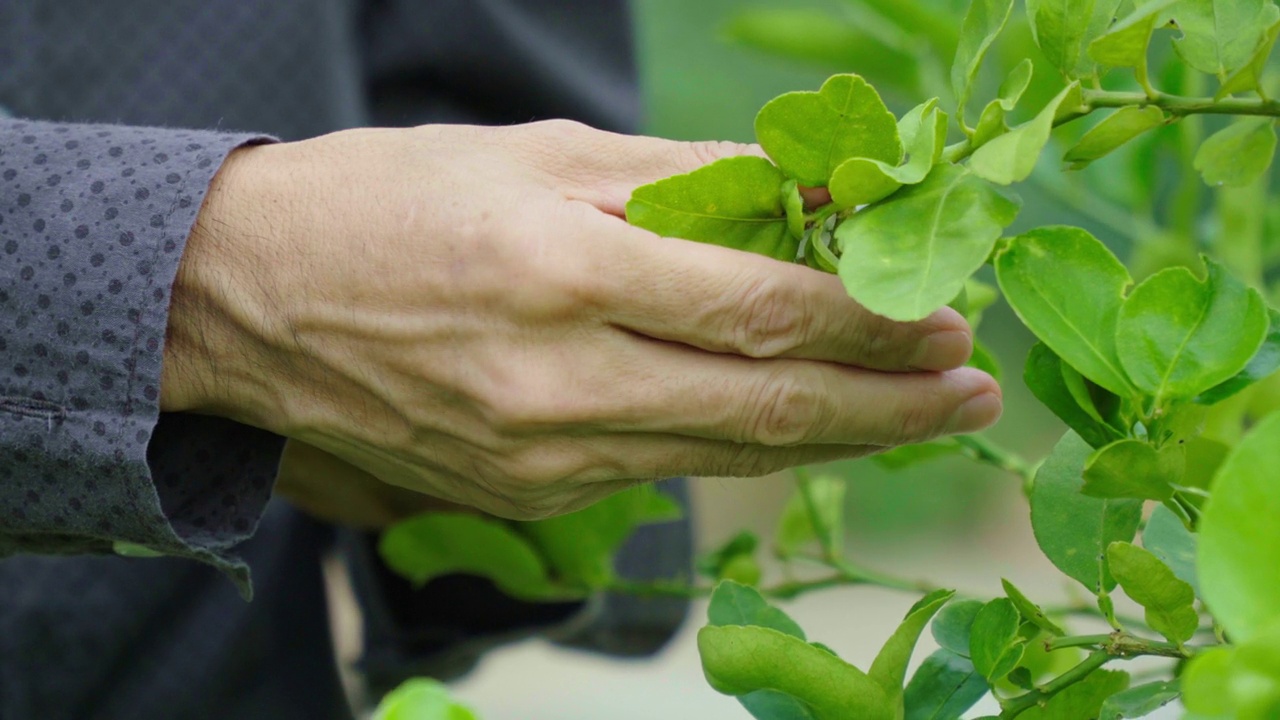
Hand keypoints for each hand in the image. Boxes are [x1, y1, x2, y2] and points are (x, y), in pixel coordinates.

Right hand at [161, 121, 1000, 518]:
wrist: (251, 301)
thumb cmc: (391, 202)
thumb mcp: (536, 152)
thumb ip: (680, 177)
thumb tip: (799, 189)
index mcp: (561, 271)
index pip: (756, 311)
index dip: (866, 321)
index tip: (943, 319)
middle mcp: (556, 382)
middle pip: (763, 412)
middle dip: (888, 406)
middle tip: (975, 394)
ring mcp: (539, 457)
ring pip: (722, 457)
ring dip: (833, 439)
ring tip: (915, 417)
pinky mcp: (524, 495)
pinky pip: (659, 469)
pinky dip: (737, 447)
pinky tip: (791, 425)